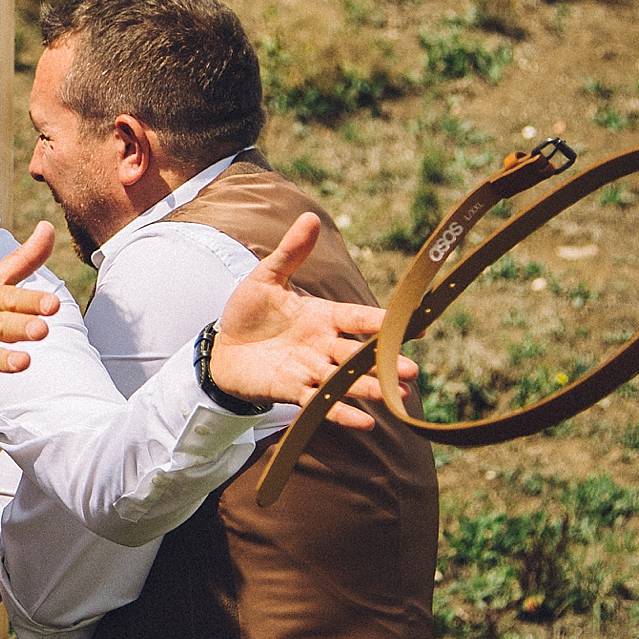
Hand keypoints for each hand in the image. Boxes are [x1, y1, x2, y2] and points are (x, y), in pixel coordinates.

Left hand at [206, 220, 414, 426]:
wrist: (222, 348)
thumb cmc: (247, 311)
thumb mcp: (267, 277)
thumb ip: (291, 253)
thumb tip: (310, 218)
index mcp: (323, 316)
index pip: (360, 317)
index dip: (384, 321)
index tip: (416, 323)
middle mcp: (323, 345)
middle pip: (359, 355)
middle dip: (385, 362)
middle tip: (411, 369)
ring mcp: (310, 370)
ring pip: (345, 381)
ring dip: (370, 388)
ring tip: (397, 394)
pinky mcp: (292, 391)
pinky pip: (321, 403)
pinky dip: (342, 413)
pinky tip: (364, 421)